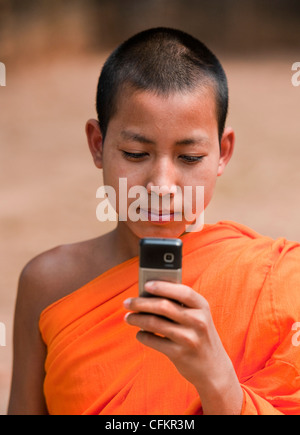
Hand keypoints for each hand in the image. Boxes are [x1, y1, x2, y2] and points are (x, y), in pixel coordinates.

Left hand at [124, 281, 242, 414]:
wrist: (213, 368)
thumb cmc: (199, 335)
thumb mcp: (198, 316)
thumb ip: (179, 305)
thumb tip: (148, 294)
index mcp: (202, 306)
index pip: (182, 291)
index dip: (163, 286)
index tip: (146, 285)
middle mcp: (198, 321)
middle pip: (163, 306)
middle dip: (140, 303)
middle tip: (127, 303)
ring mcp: (189, 338)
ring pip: (154, 323)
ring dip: (137, 319)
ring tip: (128, 317)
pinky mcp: (179, 354)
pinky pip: (153, 340)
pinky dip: (142, 335)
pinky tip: (139, 333)